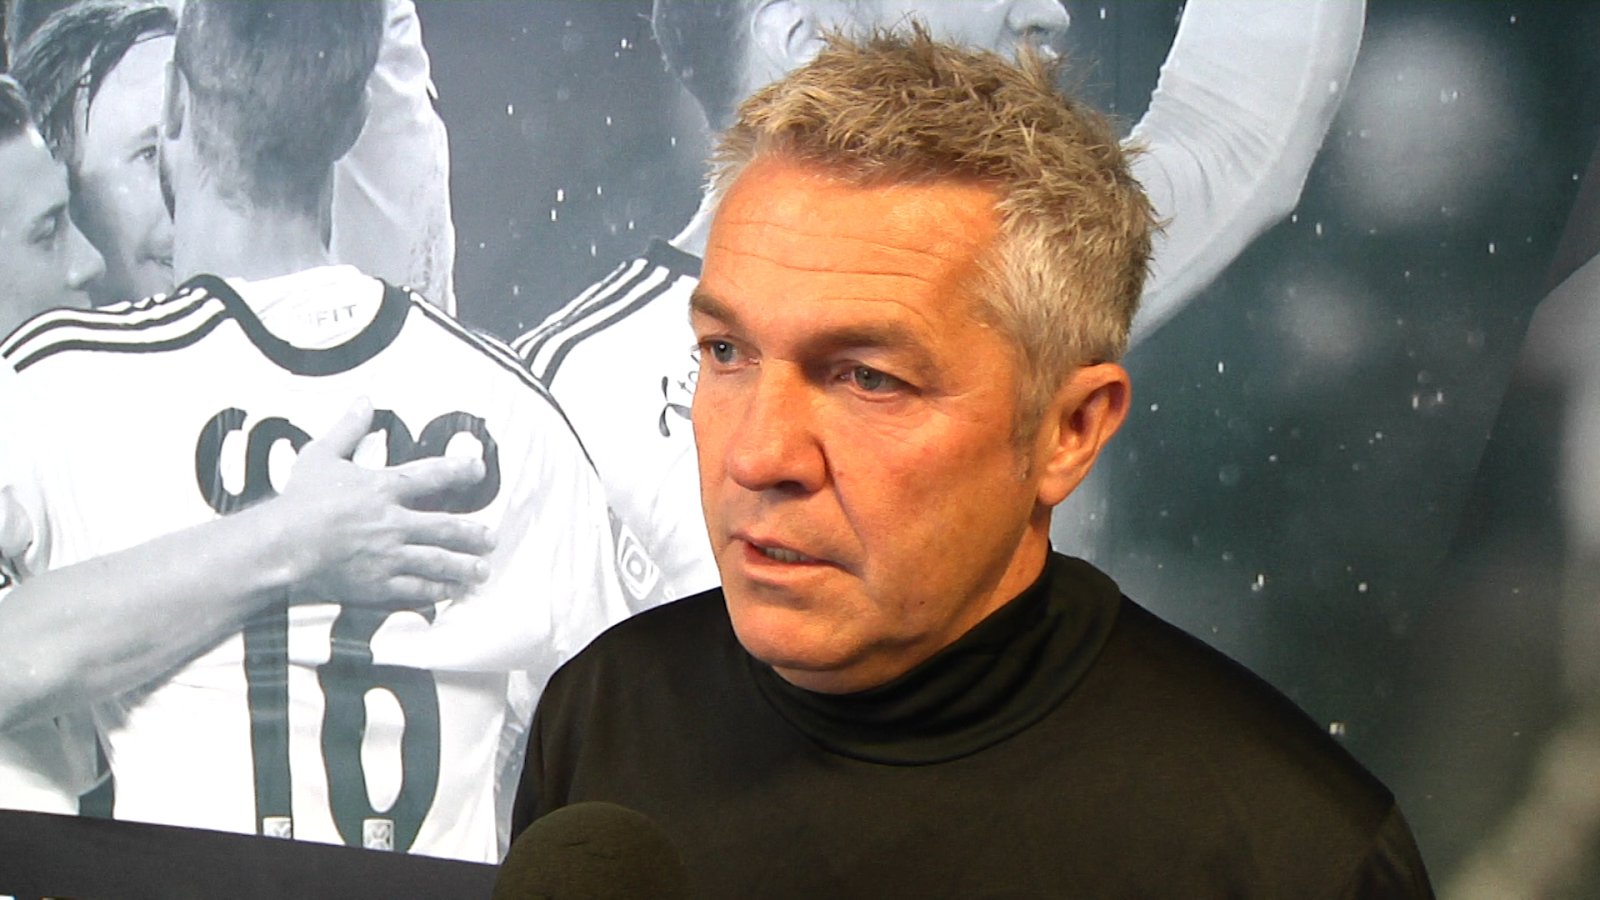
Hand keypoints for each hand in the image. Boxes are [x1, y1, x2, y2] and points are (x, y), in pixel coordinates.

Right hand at [270, 399, 494, 607]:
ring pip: (437, 561)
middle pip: (445, 527)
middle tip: (492, 537)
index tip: (479, 470)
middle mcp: (394, 522)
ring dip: (463, 566)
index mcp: (383, 488)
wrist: (283, 544)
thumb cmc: (299, 500)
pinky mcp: (377, 583)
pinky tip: (450, 593)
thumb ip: (347, 429)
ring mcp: (388, 555)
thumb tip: (365, 400)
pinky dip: (435, 591)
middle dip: (472, 533)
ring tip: (482, 570)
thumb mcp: (320, 455)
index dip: (459, 470)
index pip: (431, 475)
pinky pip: (414, 588)